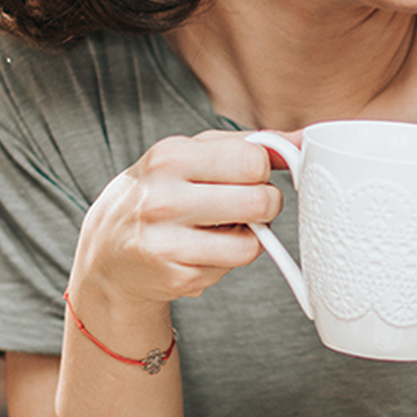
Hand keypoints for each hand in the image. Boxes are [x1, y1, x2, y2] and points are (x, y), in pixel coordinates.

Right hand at [73, 129, 282, 307]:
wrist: (109, 249)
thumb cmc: (163, 192)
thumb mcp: (195, 155)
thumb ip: (251, 145)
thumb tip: (306, 140)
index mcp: (171, 156)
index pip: (254, 160)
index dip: (262, 171)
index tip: (248, 176)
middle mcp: (164, 197)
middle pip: (260, 201)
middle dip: (264, 205)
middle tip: (245, 206)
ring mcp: (167, 241)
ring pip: (252, 243)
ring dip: (248, 237)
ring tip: (222, 229)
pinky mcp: (176, 276)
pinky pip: (232, 267)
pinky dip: (227, 259)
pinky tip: (202, 250)